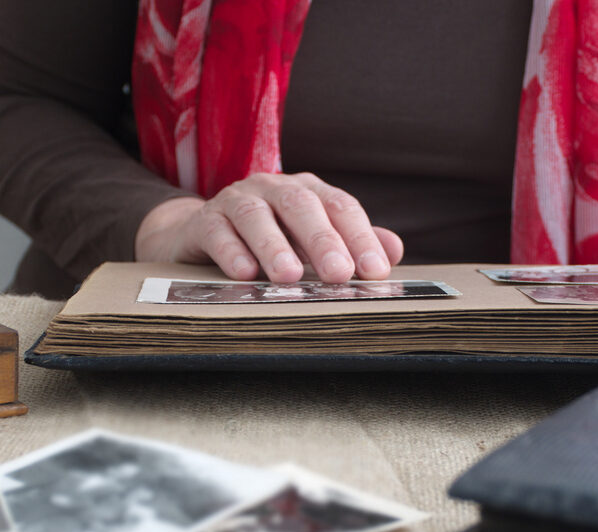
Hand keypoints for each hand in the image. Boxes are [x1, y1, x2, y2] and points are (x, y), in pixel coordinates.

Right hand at [134, 172, 403, 282]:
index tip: (376, 271)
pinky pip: (217, 233)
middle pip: (301, 206)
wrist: (203, 234)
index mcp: (307, 191)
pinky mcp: (204, 221)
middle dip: (322, 240)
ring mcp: (236, 200)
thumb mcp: (312, 242)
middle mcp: (273, 188)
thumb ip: (352, 244)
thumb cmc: (271, 239)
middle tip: (339, 274)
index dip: (360, 238)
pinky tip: (244, 274)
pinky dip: (231, 252)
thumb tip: (394, 251)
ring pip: (256, 216)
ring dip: (274, 246)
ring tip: (289, 277)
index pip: (340, 207)